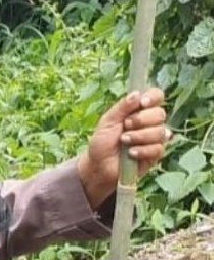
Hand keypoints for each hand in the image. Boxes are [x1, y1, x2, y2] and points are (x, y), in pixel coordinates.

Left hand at [77, 88, 169, 208]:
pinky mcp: (156, 154)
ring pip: (160, 131)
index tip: (142, 103)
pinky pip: (158, 148)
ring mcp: (155, 138)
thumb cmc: (102, 142)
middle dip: (141, 120)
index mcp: (139, 110)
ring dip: (139, 136)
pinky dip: (142, 150)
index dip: (153, 97)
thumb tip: (137, 94)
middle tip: (125, 126)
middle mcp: (150, 122)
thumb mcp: (108, 121)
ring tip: (124, 141)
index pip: (156, 96)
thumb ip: (122, 107)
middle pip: (160, 114)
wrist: (99, 166)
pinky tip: (131, 154)